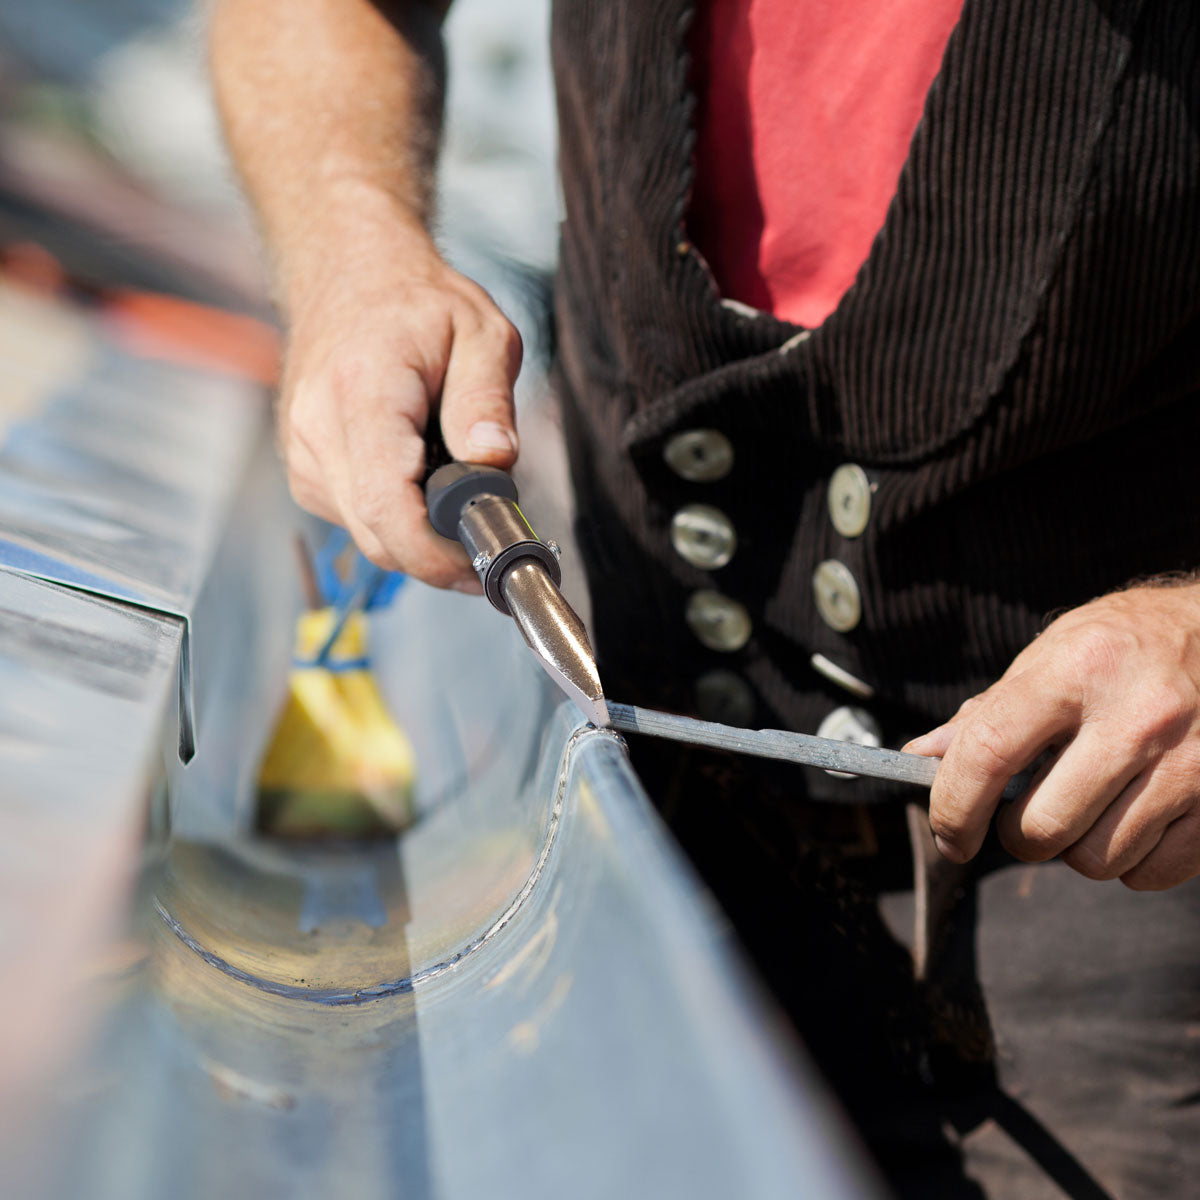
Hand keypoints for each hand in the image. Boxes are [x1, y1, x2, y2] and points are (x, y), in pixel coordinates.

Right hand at [278, 232, 522, 588]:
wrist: (347, 275)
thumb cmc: (416, 302)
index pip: (385, 505)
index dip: (435, 553)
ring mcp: (304, 457)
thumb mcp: (482, 332)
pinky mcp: (306, 473)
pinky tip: (419, 473)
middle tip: (494, 531)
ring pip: (370, 537)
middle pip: (378, 536)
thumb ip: (488, 400)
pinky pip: (359, 522)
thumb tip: (494, 464)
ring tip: (453, 478)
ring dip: (422, 532)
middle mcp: (317, 432)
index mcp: (360, 393)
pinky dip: (399, 516)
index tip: (482, 564)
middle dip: (440, 552)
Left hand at [905, 582, 1199, 889]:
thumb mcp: (1056, 651)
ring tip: (1087, 806)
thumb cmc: (1131, 643)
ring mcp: (1188, 763)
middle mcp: (1136, 717)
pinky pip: (1152, 872)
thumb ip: (991, 709)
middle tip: (1024, 815)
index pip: (989, 751)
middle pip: (1042, 826)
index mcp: (1076, 671)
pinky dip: (1131, 862)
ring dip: (1075, 848)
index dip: (953, 806)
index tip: (949, 833)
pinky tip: (1131, 819)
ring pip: (1096, 859)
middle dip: (1018, 836)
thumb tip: (923, 756)